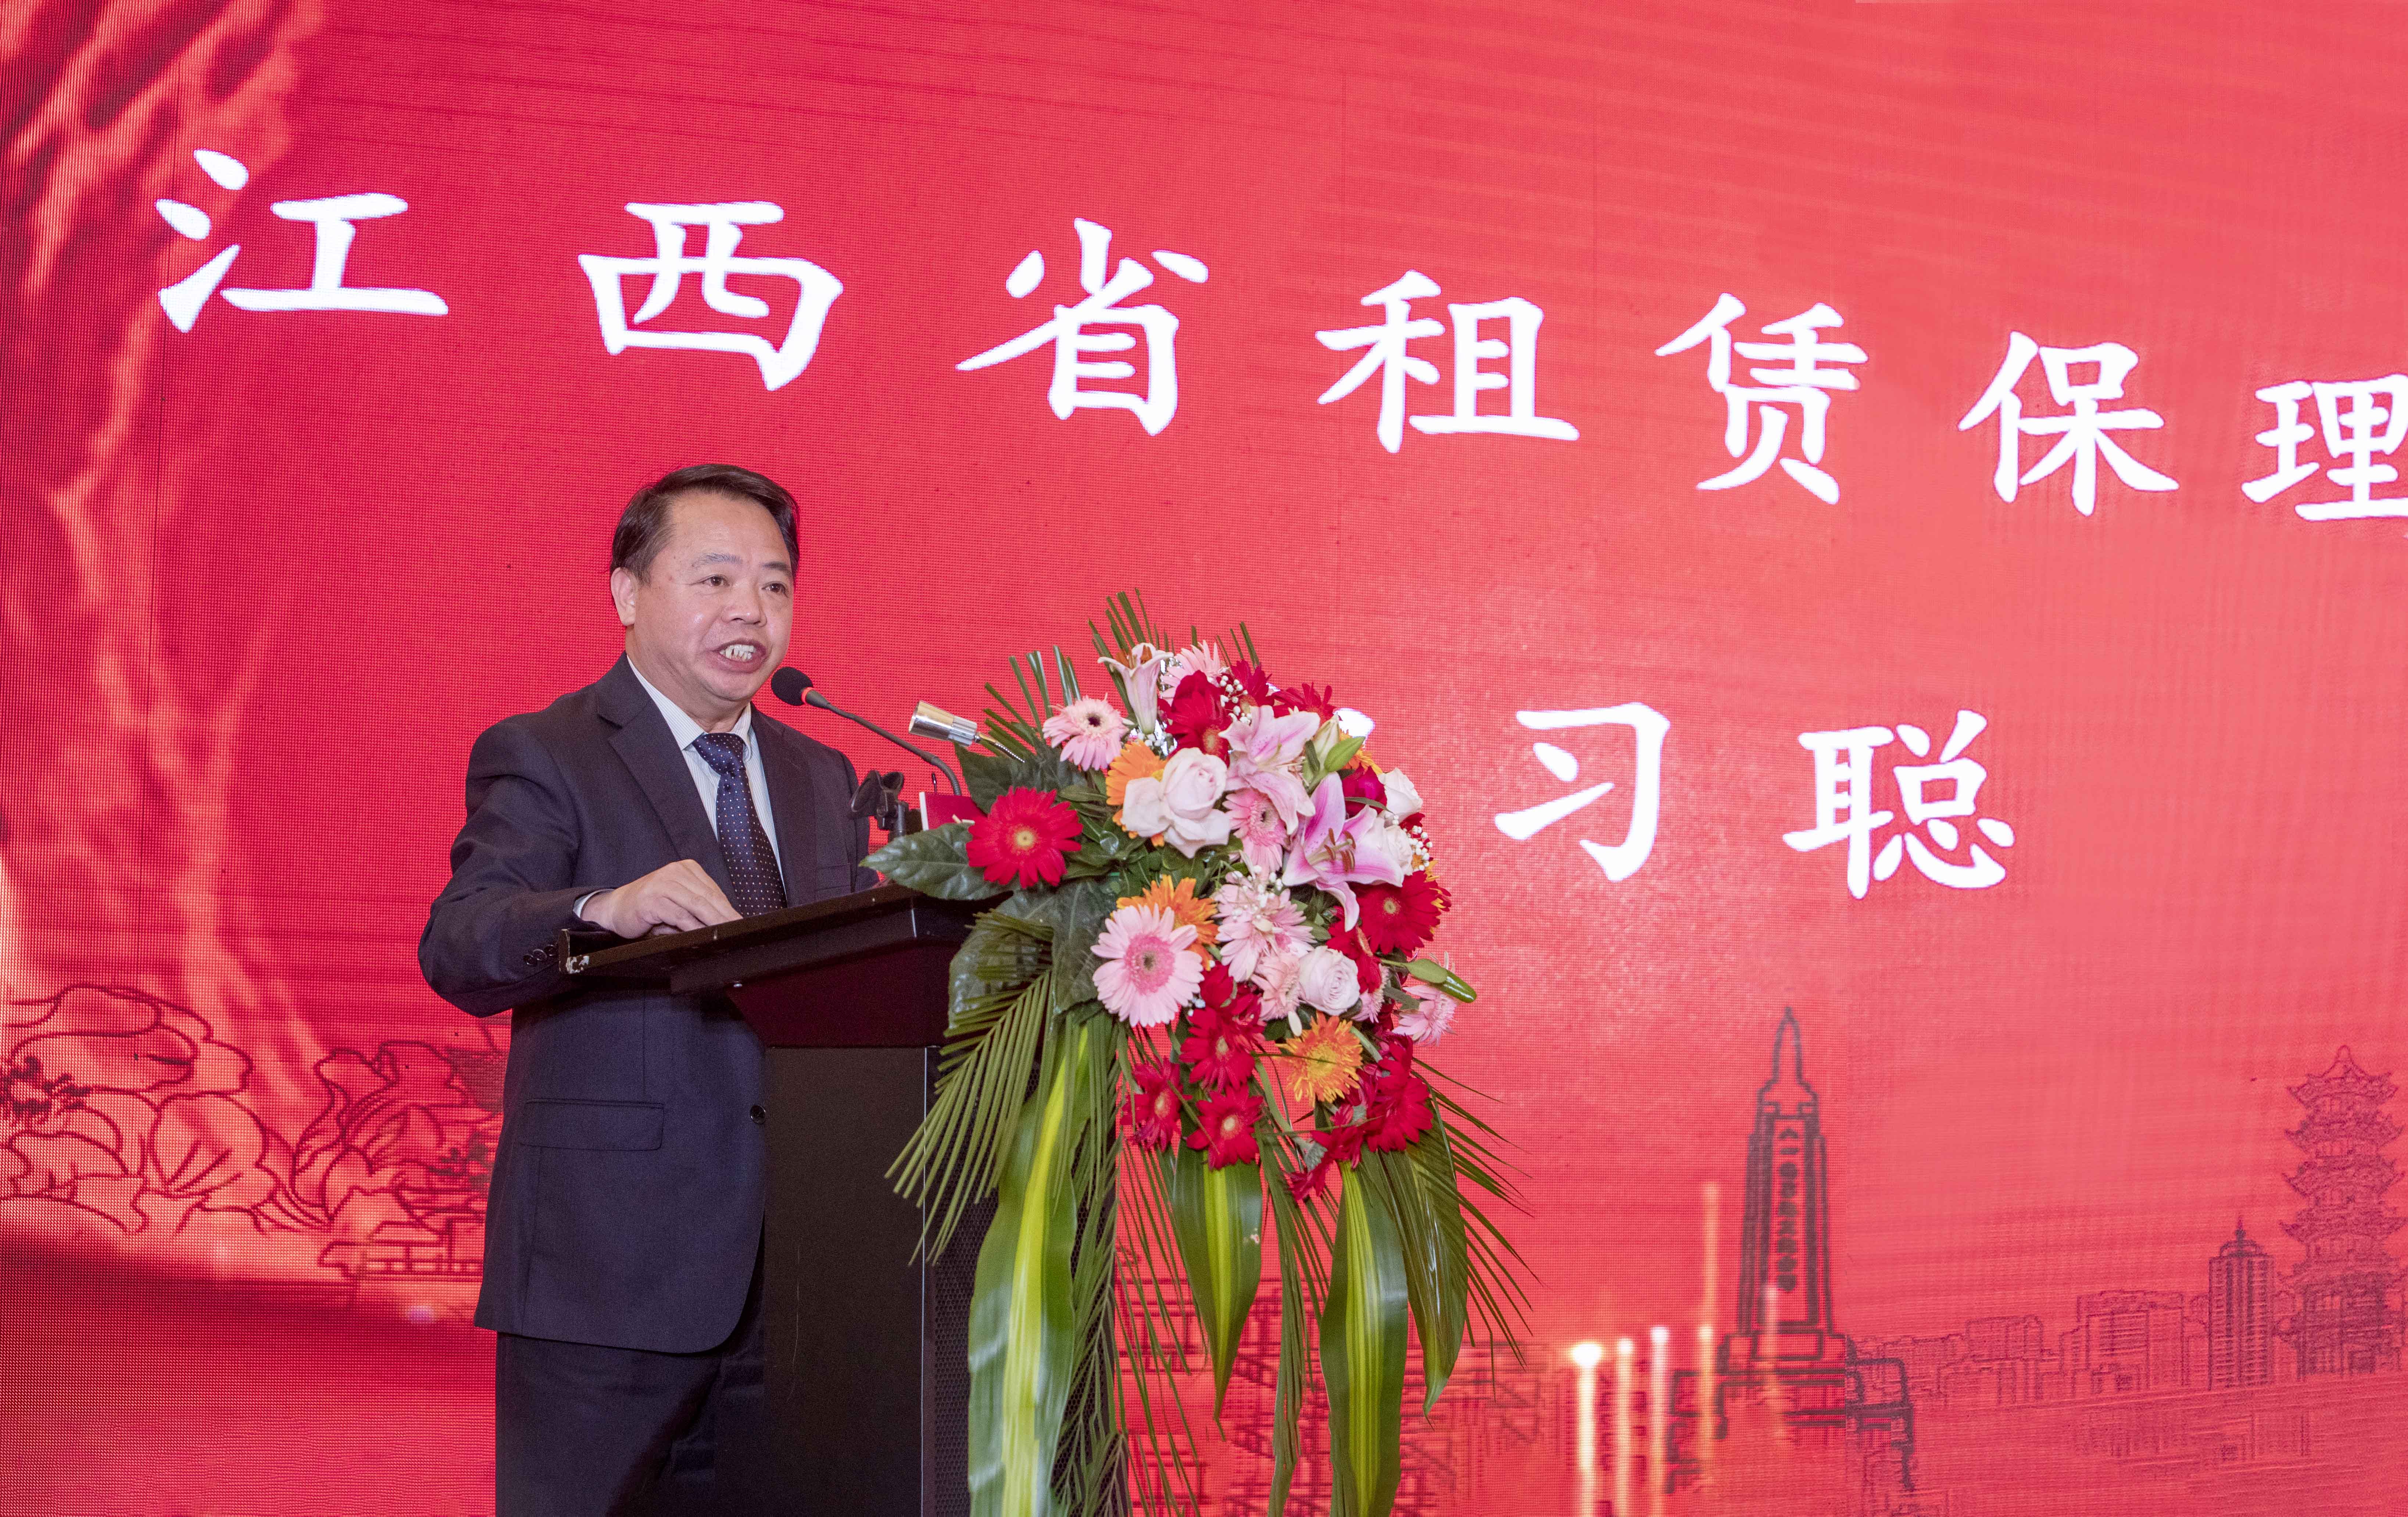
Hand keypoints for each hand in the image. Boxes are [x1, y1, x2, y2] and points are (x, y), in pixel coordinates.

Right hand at [580, 860, 738, 937]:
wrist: (615, 909)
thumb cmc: (650, 909)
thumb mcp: (678, 905)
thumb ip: (698, 910)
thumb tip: (726, 924)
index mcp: (686, 869)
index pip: (714, 891)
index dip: (729, 909)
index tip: (742, 923)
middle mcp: (676, 871)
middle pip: (709, 897)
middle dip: (726, 916)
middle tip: (740, 930)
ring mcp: (663, 883)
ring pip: (697, 905)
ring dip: (713, 922)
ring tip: (726, 934)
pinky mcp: (653, 899)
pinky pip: (679, 915)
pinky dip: (692, 927)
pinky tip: (702, 935)